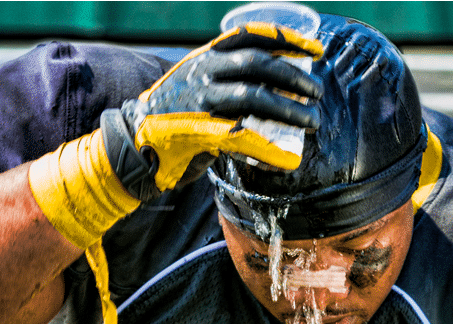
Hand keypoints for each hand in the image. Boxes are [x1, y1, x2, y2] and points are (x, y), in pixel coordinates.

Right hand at [116, 23, 323, 197]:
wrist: (135, 141)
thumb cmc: (175, 115)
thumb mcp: (197, 83)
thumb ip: (228, 79)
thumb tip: (279, 86)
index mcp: (206, 56)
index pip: (251, 36)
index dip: (287, 40)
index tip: (315, 50)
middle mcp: (203, 72)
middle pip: (258, 64)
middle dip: (294, 77)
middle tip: (317, 93)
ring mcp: (200, 101)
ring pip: (255, 98)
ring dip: (290, 110)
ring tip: (312, 120)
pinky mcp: (199, 132)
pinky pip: (243, 138)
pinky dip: (269, 150)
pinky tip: (288, 159)